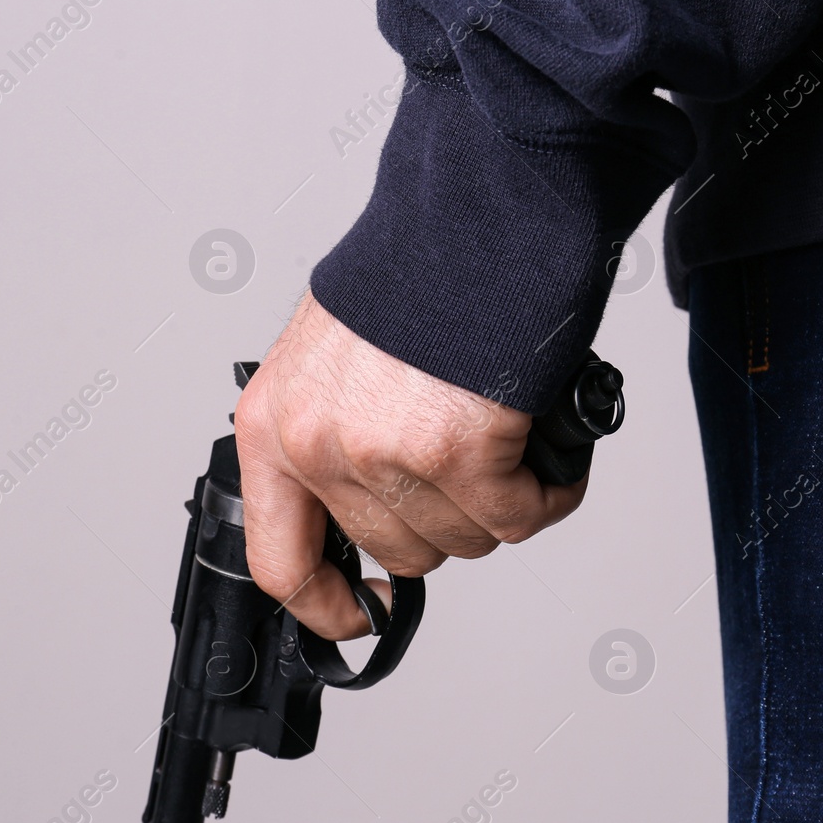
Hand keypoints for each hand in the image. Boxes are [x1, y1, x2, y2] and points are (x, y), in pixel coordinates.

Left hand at [233, 292, 585, 639]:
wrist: (474, 211)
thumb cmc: (415, 271)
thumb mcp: (332, 360)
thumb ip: (334, 438)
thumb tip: (371, 507)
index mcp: (273, 427)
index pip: (280, 561)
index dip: (328, 605)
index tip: (365, 611)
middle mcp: (318, 448)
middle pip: (400, 552)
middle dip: (448, 518)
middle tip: (473, 465)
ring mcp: (385, 456)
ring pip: (466, 538)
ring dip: (501, 499)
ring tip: (509, 437)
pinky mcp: (458, 453)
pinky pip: (520, 515)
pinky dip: (549, 490)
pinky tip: (547, 449)